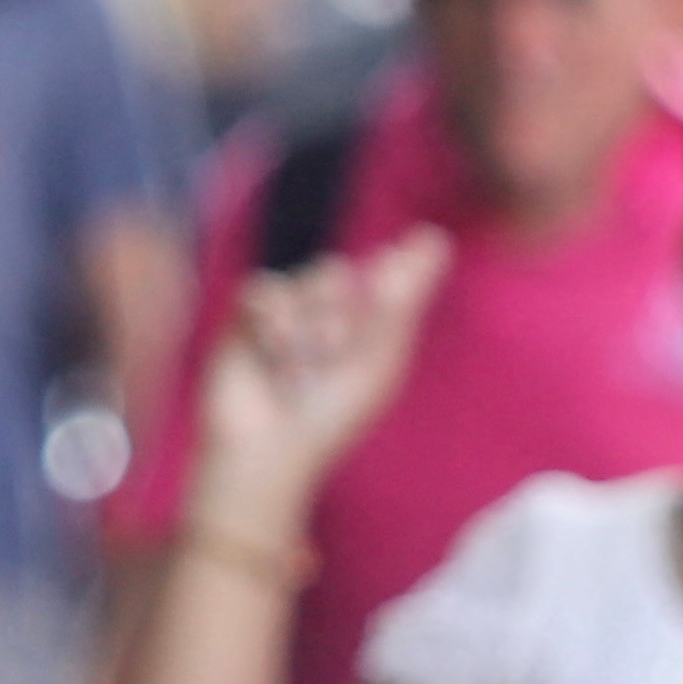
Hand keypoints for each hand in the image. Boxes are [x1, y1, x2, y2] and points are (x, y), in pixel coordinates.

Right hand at [180, 228, 448, 545]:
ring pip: (302, 281)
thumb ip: (400, 301)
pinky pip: (264, 289)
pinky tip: (270, 352)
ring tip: (294, 369)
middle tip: (329, 356)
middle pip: (338, 273)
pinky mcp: (247, 315)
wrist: (268, 447)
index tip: (400, 269)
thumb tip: (435, 236)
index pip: (385, 271)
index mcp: (368, 323)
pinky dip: (270, 321)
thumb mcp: (376, 361)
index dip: (393, 268)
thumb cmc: (330, 416)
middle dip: (336, 317)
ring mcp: (287, 311)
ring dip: (303, 327)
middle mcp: (327, 310)